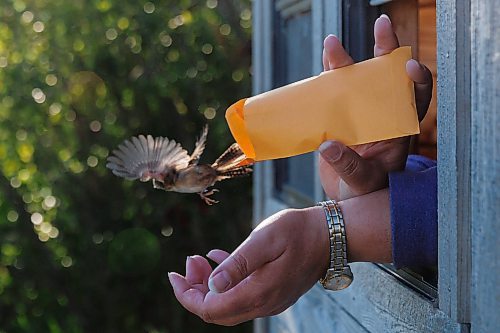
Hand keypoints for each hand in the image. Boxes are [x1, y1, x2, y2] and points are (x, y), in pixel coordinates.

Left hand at [168, 189, 392, 324]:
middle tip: (189, 261)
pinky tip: (218, 258)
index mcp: (259, 292)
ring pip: (228, 305)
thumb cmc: (298, 230)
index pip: (211, 309)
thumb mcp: (265, 239)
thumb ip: (238, 263)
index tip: (173, 274)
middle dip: (195, 290)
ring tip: (200, 258)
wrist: (331, 235)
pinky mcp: (274, 292)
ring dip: (209, 286)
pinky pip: (241, 295)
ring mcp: (270, 301)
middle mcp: (264, 304)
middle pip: (217, 312)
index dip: (187, 295)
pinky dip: (225, 282)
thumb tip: (212, 286)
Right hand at [319, 14, 432, 199]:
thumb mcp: (362, 181)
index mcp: (398, 129)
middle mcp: (381, 114)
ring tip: (331, 43)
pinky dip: (329, 76)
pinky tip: (324, 62)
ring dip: (346, 60)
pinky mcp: (339, 115)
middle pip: (388, 77)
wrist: (347, 197)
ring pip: (358, 79)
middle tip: (382, 25)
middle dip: (386, 50)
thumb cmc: (365, 192)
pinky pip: (335, 91)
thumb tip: (328, 146)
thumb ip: (349, 166)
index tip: (410, 67)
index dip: (417, 80)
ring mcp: (360, 113)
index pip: (416, 98)